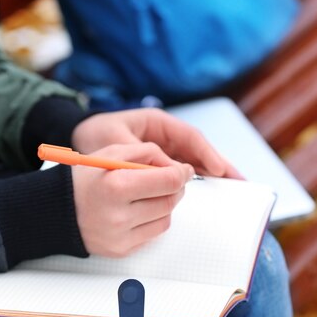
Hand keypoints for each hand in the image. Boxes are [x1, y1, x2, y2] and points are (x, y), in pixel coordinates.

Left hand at [71, 108, 242, 178]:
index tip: (219, 169)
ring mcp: (163, 150)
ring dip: (212, 175)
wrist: (77, 138)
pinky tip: (206, 193)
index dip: (207, 154)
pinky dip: (193, 182)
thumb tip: (169, 171)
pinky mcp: (157, 164)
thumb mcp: (116, 143)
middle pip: (198, 151)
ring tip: (232, 189)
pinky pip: (180, 172)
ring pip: (193, 162)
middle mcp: (165, 136)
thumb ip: (141, 156)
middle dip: (220, 165)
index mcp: (158, 123)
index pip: (190, 138)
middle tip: (240, 183)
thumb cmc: (95, 135)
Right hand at [72, 142, 193, 256]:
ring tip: (148, 195)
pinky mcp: (122, 250)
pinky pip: (152, 235)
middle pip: (169, 201)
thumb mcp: (111, 152)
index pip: (168, 181)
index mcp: (116, 186)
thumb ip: (147, 152)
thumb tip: (177, 167)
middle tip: (168, 181)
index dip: (182, 173)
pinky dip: (152, 221)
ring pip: (165, 219)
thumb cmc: (85, 179)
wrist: (56, 211)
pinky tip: (137, 212)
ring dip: (164, 205)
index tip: (183, 170)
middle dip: (175, 189)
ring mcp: (121, 236)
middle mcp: (119, 215)